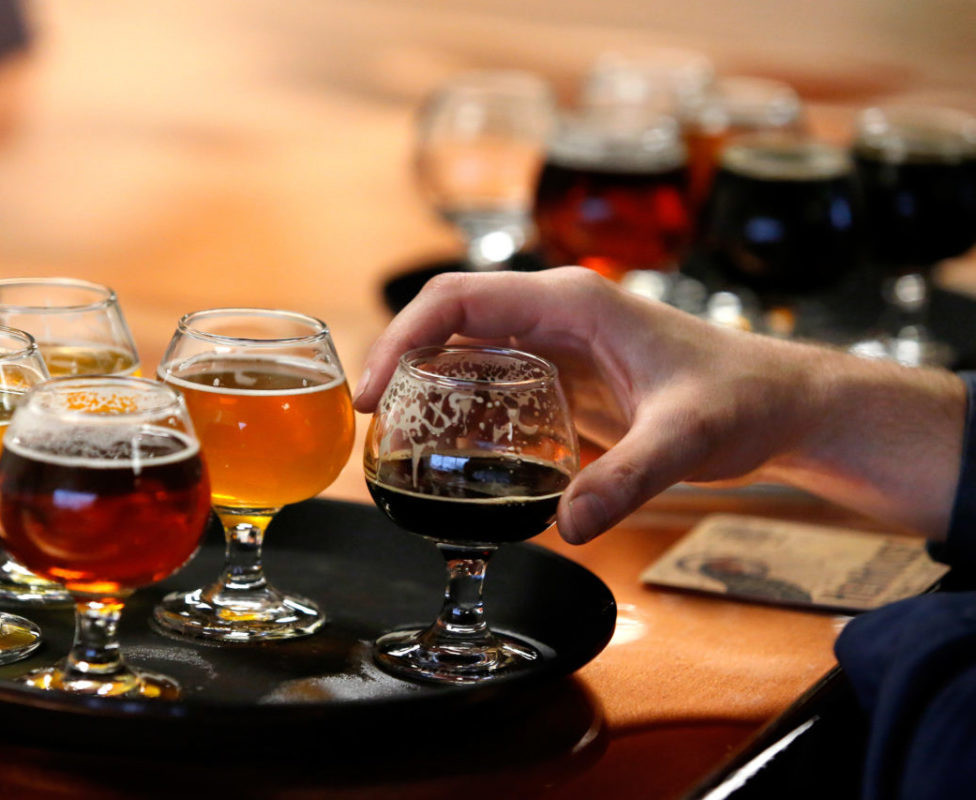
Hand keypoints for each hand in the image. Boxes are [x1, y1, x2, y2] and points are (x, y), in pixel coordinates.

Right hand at [354, 267, 963, 542]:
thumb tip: (569, 526)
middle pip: (447, 324)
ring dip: (427, 391)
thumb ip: (629, 479)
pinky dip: (462, 414)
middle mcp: (553, 314)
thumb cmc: (742, 398)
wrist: (779, 405)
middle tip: (373, 427)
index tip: (372, 392)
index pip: (457, 301)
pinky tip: (455, 456)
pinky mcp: (563, 378)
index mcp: (569, 301)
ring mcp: (556, 345)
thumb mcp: (687, 437)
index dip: (402, 339)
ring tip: (401, 445)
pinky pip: (492, 384)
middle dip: (400, 367)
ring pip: (464, 353)